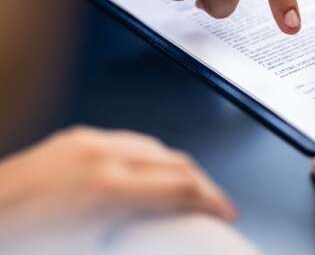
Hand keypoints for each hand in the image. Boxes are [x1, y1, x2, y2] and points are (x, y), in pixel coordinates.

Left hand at [0, 127, 235, 244]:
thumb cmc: (22, 239)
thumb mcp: (88, 247)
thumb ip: (135, 231)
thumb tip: (162, 230)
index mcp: (106, 189)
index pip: (181, 186)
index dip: (212, 200)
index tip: (226, 212)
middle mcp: (101, 155)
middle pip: (176, 161)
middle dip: (203, 184)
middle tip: (214, 204)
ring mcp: (88, 140)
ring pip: (155, 146)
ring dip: (178, 169)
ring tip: (186, 192)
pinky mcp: (76, 136)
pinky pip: (129, 141)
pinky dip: (150, 158)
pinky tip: (150, 174)